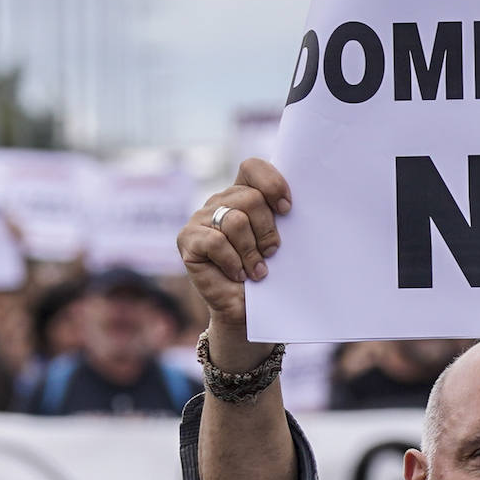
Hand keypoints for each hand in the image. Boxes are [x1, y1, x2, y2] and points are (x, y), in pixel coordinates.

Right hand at [177, 158, 290, 331]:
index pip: (252, 168)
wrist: (244, 311)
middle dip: (267, 230)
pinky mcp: (187, 239)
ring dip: (251, 251)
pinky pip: (216, 242)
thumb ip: (280, 218)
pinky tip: (238, 275)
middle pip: (250, 198)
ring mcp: (200, 218)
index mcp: (242, 194)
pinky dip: (233, 262)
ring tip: (257, 270)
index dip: (272, 184)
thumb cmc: (266, 274)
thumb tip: (291, 207)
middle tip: (271, 254)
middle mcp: (219, 201)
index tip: (287, 210)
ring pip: (235, 221)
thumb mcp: (278, 242)